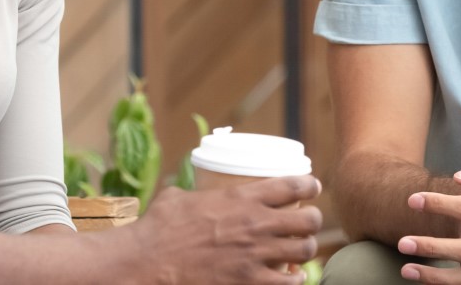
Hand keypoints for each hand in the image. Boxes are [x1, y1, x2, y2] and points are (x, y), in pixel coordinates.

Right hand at [128, 175, 322, 284]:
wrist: (147, 262)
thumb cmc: (158, 228)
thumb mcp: (179, 197)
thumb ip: (197, 193)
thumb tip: (193, 192)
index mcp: (242, 197)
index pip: (294, 186)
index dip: (310, 186)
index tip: (313, 188)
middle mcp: (256, 224)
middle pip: (309, 220)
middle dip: (313, 221)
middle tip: (307, 223)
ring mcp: (256, 255)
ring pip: (305, 250)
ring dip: (306, 250)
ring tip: (300, 250)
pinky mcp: (250, 282)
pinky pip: (290, 282)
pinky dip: (294, 280)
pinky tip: (291, 277)